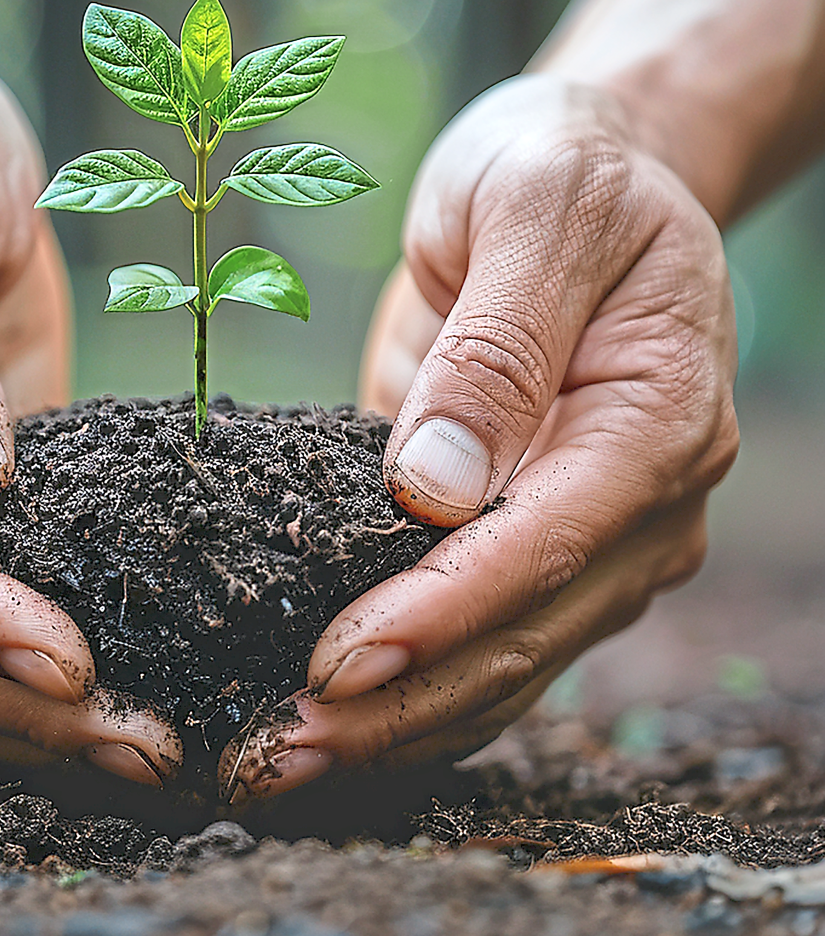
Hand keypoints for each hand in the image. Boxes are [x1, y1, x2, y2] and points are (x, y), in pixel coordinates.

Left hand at [222, 75, 737, 799]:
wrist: (582, 172)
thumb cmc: (558, 174)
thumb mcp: (534, 211)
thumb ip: (498, 347)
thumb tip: (433, 490)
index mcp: (656, 419)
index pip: (547, 543)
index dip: (440, 613)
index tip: (337, 663)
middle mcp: (636, 501)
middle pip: (522, 635)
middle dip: (401, 702)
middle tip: (279, 752)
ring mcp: (586, 532)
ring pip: (500, 663)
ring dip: (395, 723)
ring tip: (279, 763)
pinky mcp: (523, 537)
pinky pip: (473, 635)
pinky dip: (405, 687)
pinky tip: (325, 722)